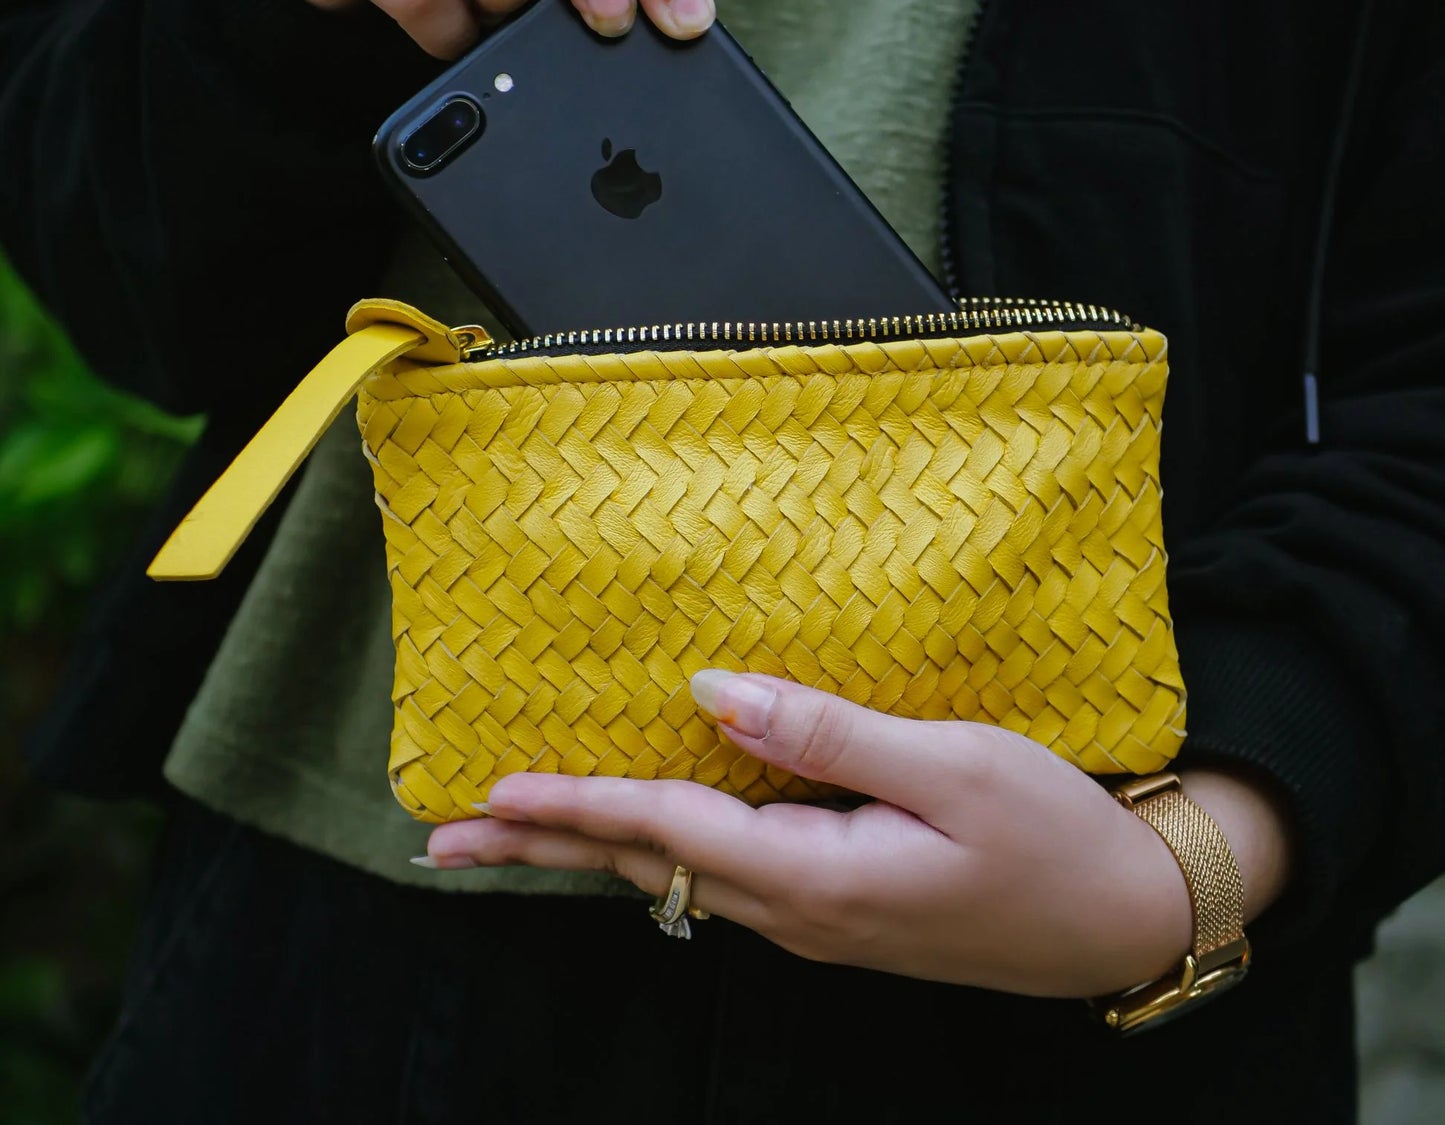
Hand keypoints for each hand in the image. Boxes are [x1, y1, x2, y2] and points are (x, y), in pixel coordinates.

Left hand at [423, 672, 1292, 996]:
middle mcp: (800, 912)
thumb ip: (826, 734)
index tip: (490, 794)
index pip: (669, 830)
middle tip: (446, 842)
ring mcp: (817, 918)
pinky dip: (654, 850)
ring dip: (590, 848)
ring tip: (517, 833)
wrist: (1124, 916)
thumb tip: (712, 692)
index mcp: (820, 877)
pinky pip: (720, 875)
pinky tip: (635, 836)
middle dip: (546, 846)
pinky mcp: (838, 905)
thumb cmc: (1051, 833)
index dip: (577, 802)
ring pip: (675, 877)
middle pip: (646, 867)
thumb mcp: (951, 766)